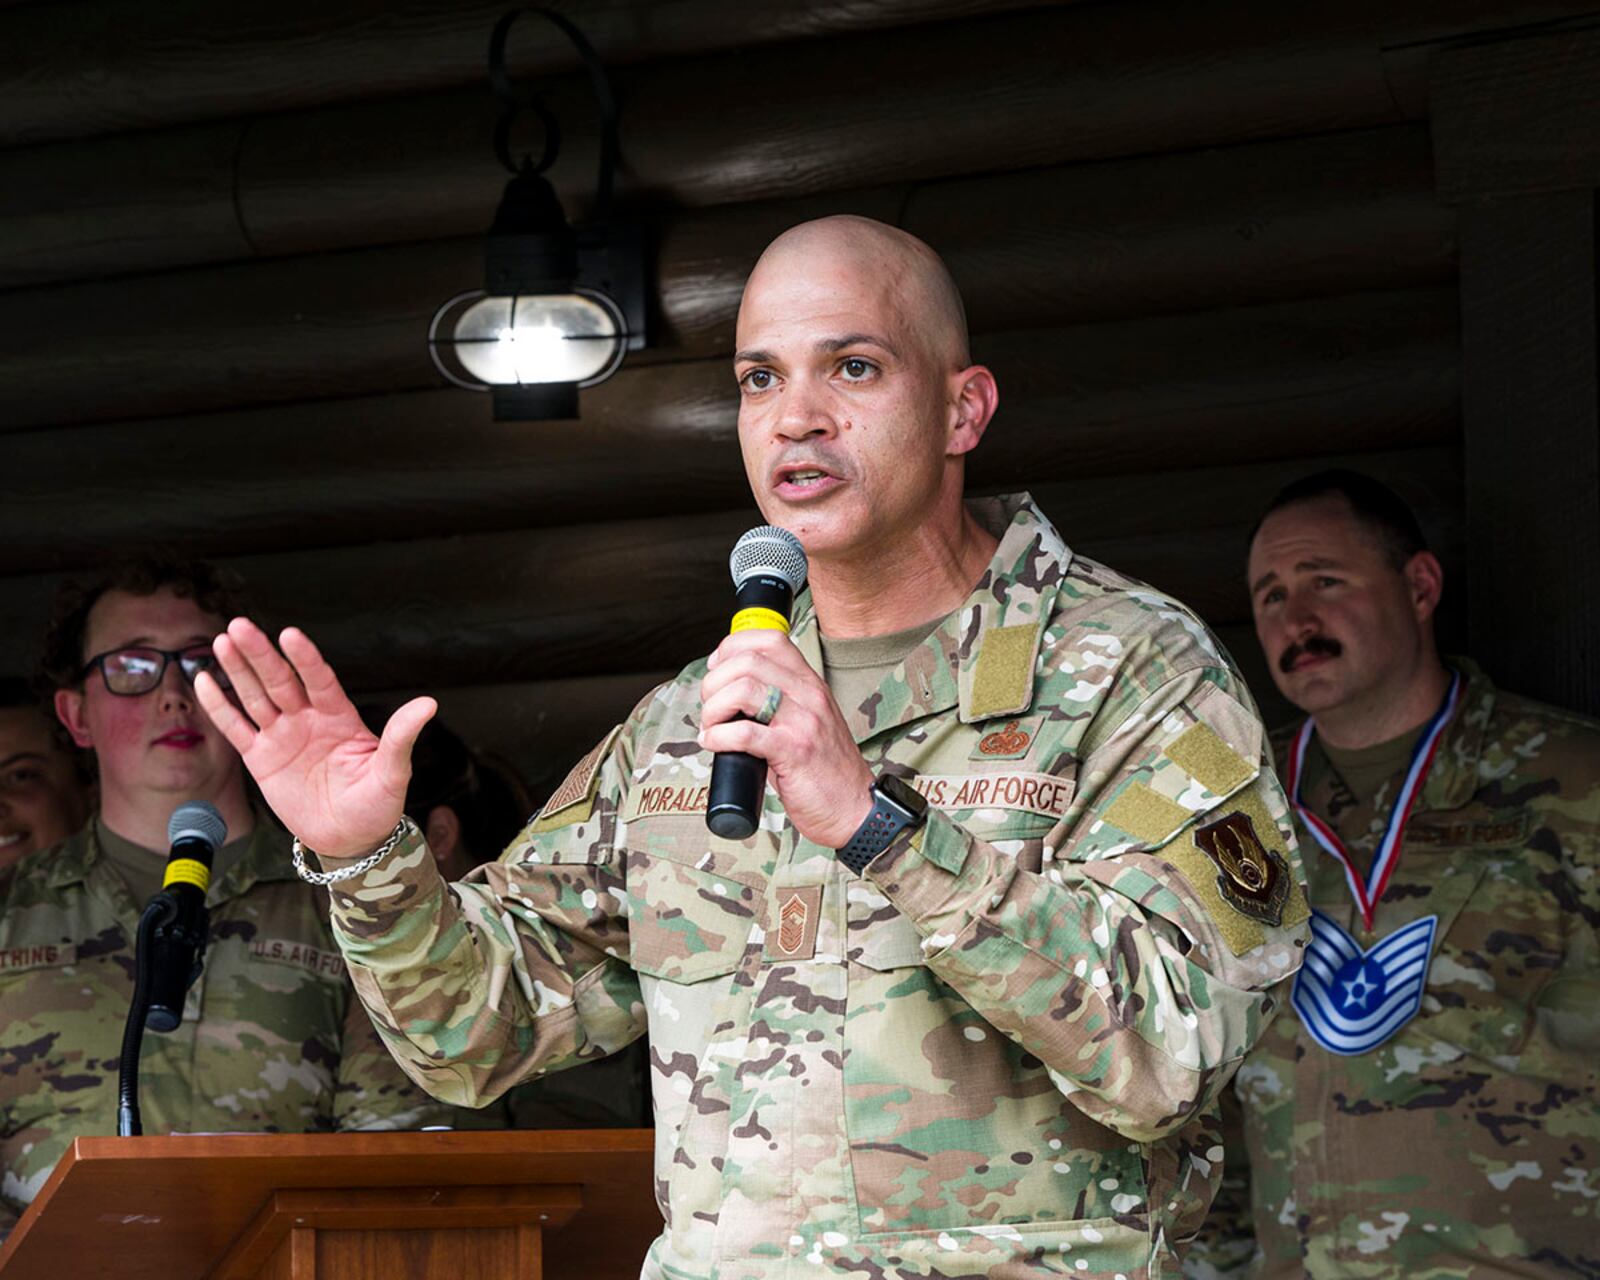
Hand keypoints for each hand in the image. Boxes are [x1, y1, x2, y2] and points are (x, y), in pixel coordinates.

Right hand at [195, 618, 435, 859]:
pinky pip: (237, 727)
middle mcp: (308, 719)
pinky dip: (220, 705)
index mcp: (340, 718)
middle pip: (281, 680)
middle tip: (241, 626)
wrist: (350, 837)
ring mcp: (283, 736)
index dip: (306, 658)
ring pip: (256, 696)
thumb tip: (428, 704)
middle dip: (261, 654)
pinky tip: (207, 680)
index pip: (320, 680)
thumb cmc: (376, 804)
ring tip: (223, 641)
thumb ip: (401, 736)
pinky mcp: (261, 757)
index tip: (291, 635)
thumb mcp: (392, 772)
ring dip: (239, 670)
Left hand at [698, 630, 873, 847]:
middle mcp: (808, 695)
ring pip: (742, 689)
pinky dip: (718, 736)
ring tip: (712, 727)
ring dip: (713, 708)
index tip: (716, 668)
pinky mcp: (794, 752)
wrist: (856, 809)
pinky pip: (744, 732)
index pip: (769, 639)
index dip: (732, 647)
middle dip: (714, 683)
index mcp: (810, 684)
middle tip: (710, 709)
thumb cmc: (826, 771)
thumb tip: (728, 697)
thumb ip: (778, 704)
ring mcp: (803, 722)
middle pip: (747, 661)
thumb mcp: (808, 722)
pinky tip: (714, 744)